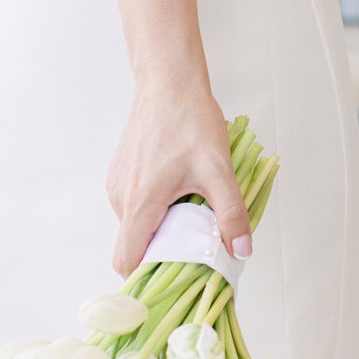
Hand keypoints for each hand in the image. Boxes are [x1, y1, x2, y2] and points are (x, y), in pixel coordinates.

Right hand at [106, 79, 253, 278]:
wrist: (169, 81)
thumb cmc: (190, 121)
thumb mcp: (219, 170)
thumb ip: (231, 214)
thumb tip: (241, 250)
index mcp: (140, 202)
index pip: (126, 260)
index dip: (146, 276)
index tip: (174, 277)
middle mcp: (121, 196)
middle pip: (135, 244)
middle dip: (163, 250)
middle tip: (196, 242)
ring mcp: (118, 183)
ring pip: (136, 224)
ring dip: (161, 226)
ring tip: (190, 209)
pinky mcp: (121, 171)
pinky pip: (135, 204)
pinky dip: (154, 208)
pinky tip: (178, 189)